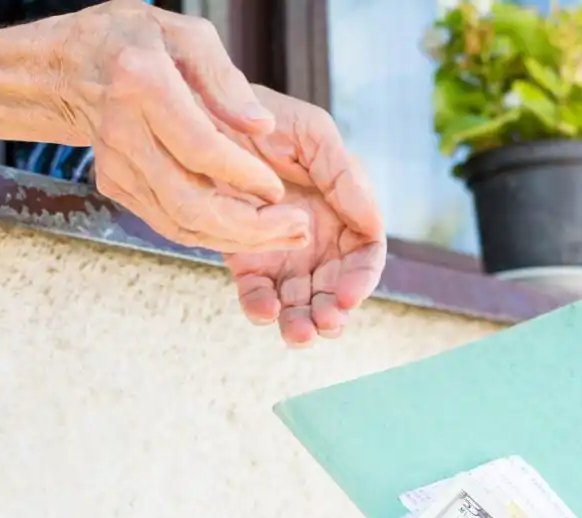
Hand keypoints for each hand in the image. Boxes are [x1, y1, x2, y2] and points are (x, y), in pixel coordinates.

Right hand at [53, 0, 310, 251]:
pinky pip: (168, 223)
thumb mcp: (189, 36)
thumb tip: (262, 125)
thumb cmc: (137, 41)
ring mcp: (115, 165)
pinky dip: (211, 234)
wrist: (74, 64)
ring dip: (236, 238)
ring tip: (282, 235)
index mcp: (142, 84)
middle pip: (189, 201)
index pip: (200, 149)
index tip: (278, 189)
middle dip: (248, 225)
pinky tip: (247, 230)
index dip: (244, 176)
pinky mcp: (115, 185)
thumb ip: (227, 81)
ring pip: (180, 224)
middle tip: (294, 227)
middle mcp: (123, 131)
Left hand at [220, 87, 386, 345]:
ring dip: (302, 322)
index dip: (362, 281)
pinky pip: (258, 294)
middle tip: (324, 323)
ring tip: (297, 333)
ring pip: (299, 301)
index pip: (364, 257)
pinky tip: (264, 313)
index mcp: (344, 213)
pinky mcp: (246, 262)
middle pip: (334, 289)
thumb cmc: (269, 120)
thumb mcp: (314, 135)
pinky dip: (262, 309)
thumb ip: (345, 177)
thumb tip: (374, 224)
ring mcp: (282, 254)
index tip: (349, 295)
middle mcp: (317, 241)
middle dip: (332, 312)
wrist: (207, 120)